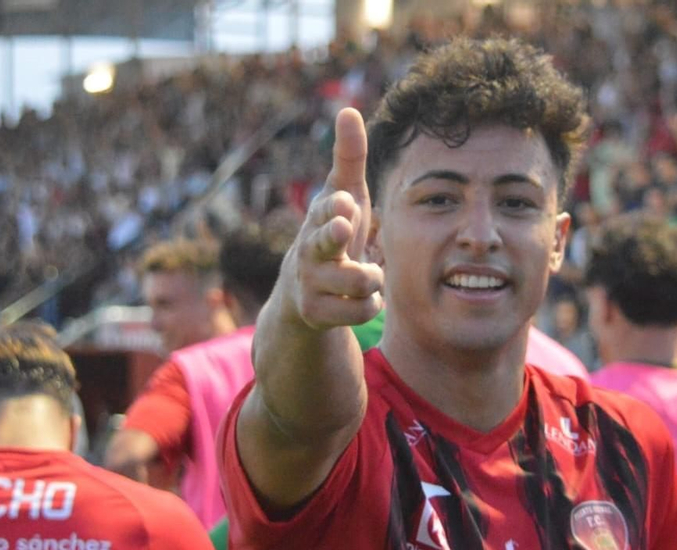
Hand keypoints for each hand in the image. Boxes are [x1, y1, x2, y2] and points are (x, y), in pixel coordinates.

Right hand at [280, 107, 383, 330]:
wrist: (302, 293)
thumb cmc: (332, 233)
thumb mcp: (343, 196)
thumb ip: (348, 158)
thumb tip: (348, 109)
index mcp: (319, 218)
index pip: (327, 209)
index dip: (337, 207)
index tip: (346, 205)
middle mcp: (309, 249)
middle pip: (321, 242)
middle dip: (333, 235)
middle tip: (342, 228)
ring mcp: (311, 283)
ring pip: (358, 282)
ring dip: (373, 278)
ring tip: (368, 274)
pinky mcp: (317, 314)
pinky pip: (361, 310)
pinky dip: (370, 304)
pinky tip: (363, 298)